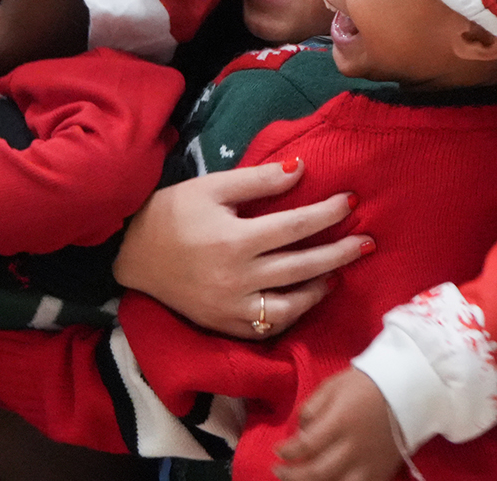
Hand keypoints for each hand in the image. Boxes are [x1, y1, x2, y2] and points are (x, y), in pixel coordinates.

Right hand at [114, 159, 370, 338]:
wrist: (129, 252)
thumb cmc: (172, 212)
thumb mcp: (212, 187)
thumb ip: (259, 180)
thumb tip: (302, 169)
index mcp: (235, 240)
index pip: (296, 226)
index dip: (328, 214)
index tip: (351, 202)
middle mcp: (238, 278)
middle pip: (302, 267)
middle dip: (340, 253)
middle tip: (367, 243)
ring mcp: (231, 307)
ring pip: (291, 306)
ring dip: (320, 289)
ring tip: (338, 273)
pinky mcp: (224, 325)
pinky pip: (268, 327)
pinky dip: (292, 314)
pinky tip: (305, 298)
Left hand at [274, 368, 402, 480]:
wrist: (409, 389)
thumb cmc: (366, 384)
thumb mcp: (333, 386)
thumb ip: (312, 408)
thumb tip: (299, 432)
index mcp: (341, 422)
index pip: (305, 445)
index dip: (287, 451)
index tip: (277, 450)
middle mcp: (354, 448)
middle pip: (316, 473)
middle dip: (292, 476)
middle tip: (278, 471)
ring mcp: (369, 464)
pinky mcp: (381, 473)